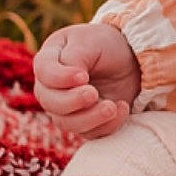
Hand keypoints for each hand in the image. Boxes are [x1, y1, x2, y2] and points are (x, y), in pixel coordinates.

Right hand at [33, 22, 141, 136]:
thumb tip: (73, 82)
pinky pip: (90, 133)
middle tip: (94, 94)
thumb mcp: (90, 42)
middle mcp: (52, 87)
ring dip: (90, 118)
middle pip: (50, 102)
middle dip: (72, 101)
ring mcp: (66, 108)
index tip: (83, 76)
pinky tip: (122, 107)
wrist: (131, 59)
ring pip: (67, 123)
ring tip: (112, 106)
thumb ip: (75, 57)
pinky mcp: (86, 122)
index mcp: (49, 59)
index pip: (43, 72)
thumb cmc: (106, 45)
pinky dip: (107, 125)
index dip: (60, 78)